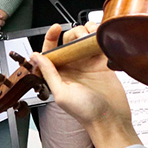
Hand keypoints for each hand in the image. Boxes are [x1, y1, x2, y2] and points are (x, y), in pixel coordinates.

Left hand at [31, 23, 139, 147]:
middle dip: (72, 34)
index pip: (50, 51)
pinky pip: (97, 44)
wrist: (111, 119)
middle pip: (68, 41)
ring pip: (83, 40)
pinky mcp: (102, 63)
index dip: (51, 37)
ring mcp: (88, 64)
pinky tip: (99, 38)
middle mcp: (72, 67)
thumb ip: (50, 74)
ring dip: (85, 33)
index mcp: (59, 74)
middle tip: (79, 38)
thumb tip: (36, 56)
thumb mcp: (62, 94)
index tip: (55, 28)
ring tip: (90, 37)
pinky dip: (98, 37)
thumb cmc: (86, 113)